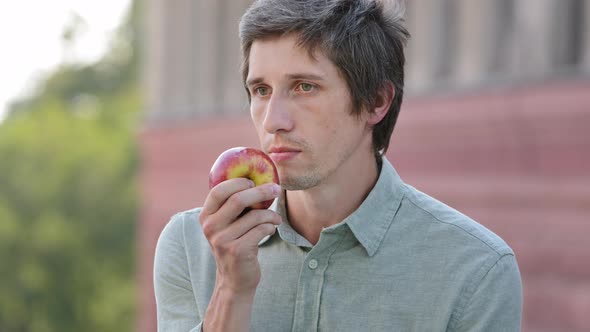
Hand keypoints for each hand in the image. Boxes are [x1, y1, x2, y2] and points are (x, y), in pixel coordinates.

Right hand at [200, 178, 281, 294]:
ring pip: (255, 216)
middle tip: (276, 189)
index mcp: (206, 216)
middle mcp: (210, 227)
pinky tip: (271, 230)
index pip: (219, 191)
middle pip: (238, 199)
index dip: (238, 182)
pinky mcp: (237, 251)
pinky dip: (271, 227)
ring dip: (271, 214)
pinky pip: (261, 230)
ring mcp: (222, 240)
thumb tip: (255, 177)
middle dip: (261, 192)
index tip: (253, 181)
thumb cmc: (235, 244)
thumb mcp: (227, 225)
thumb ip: (232, 205)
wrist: (234, 280)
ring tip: (276, 218)